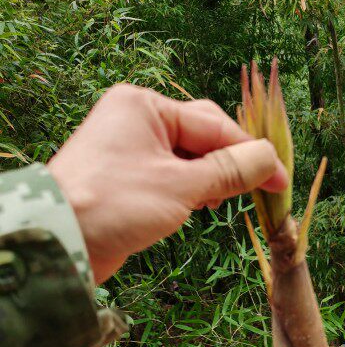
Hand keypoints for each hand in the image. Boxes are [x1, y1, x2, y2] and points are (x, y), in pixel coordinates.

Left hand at [47, 83, 288, 282]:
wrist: (62, 241)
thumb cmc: (117, 204)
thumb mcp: (182, 186)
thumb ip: (230, 170)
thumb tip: (271, 159)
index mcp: (145, 106)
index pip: (214, 125)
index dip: (251, 154)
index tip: (280, 180)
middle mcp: (136, 119)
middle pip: (202, 136)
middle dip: (231, 163)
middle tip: (258, 191)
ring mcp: (129, 147)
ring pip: (189, 157)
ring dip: (212, 179)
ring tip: (222, 204)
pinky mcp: (127, 176)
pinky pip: (172, 174)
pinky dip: (192, 189)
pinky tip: (200, 207)